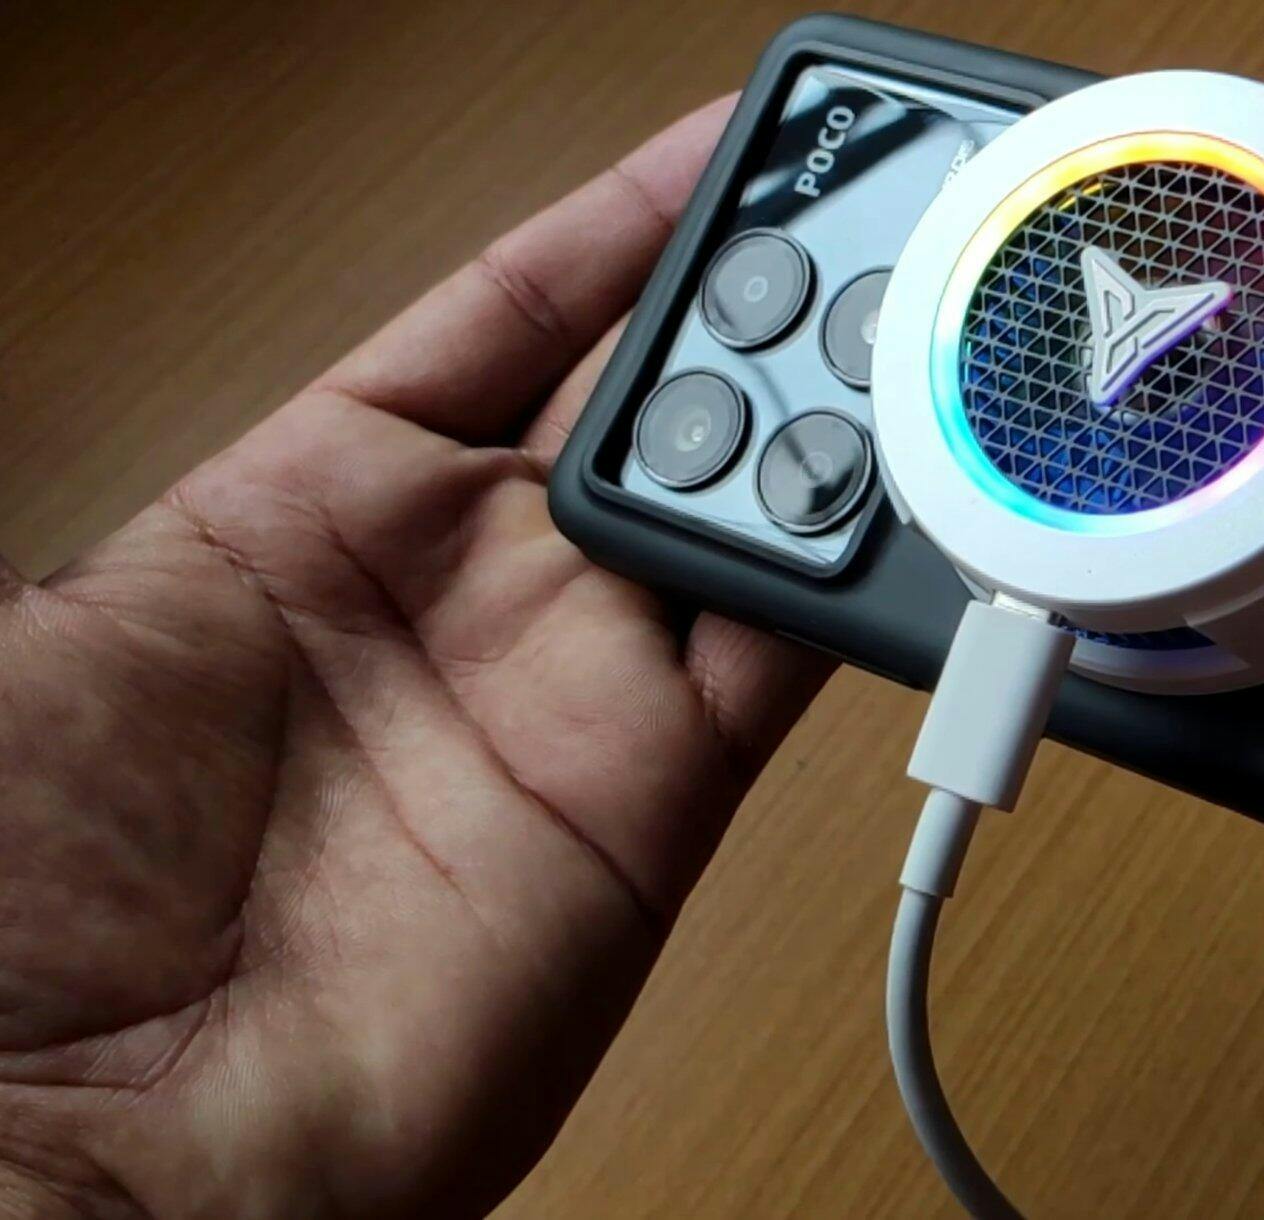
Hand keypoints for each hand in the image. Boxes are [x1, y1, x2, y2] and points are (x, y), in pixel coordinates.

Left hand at [0, 96, 831, 1217]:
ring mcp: (576, 688)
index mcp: (322, 506)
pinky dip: (863, 578)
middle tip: (856, 237)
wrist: (128, 1141)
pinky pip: (786, 654)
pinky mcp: (660, 791)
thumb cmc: (42, 883)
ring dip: (827, 429)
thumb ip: (291, 485)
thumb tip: (409, 395)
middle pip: (659, 402)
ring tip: (893, 344)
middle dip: (757, 312)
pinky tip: (904, 497)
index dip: (619, 227)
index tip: (728, 146)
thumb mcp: (105, 607)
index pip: (513, 320)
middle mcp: (473, 592)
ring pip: (751, 511)